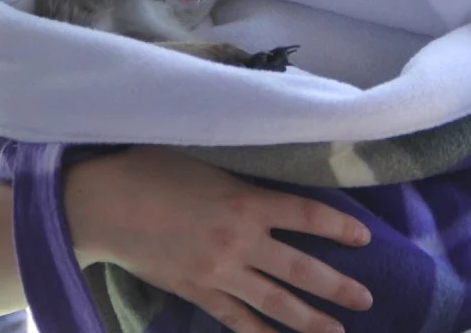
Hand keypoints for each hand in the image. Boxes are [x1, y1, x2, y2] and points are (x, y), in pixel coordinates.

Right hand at [65, 147, 373, 332]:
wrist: (104, 205)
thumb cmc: (150, 168)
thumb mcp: (203, 155)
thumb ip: (240, 167)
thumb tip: (269, 158)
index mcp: (245, 201)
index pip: (306, 214)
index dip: (337, 227)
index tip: (363, 238)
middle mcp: (240, 241)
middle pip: (300, 268)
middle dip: (337, 286)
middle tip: (365, 299)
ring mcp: (219, 272)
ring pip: (275, 302)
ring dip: (309, 319)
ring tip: (338, 332)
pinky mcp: (197, 292)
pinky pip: (236, 319)